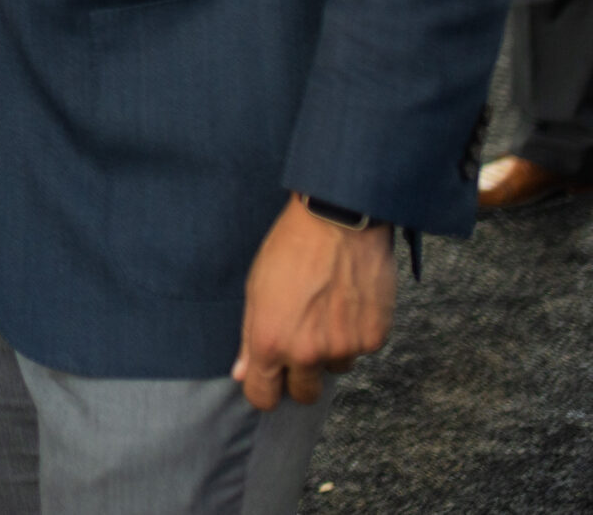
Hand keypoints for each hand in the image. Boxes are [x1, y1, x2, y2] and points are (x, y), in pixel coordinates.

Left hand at [231, 195, 394, 410]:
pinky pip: (362, 349)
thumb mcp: (256, 290)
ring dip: (332, 350)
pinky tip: (349, 302)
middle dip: (301, 377)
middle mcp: (308, 353)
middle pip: (304, 394)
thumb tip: (243, 373)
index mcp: (270, 342)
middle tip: (302, 344)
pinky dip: (357, 333)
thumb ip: (249, 337)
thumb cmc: (289, 250)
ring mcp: (344, 348)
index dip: (265, 391)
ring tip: (327, 309)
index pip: (263, 397)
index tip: (269, 381)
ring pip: (336, 368)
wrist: (337, 221)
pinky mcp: (374, 337)